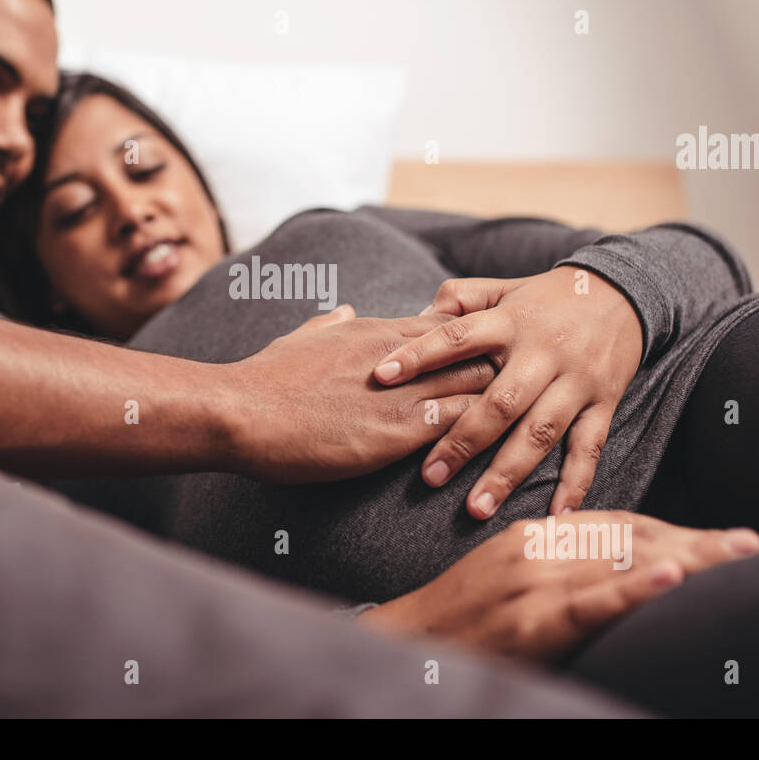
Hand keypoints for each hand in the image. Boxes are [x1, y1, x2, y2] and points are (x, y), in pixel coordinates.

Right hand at [225, 305, 497, 483]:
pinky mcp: (397, 432)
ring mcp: (401, 393)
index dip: (470, 345)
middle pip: (475, 350)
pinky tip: (493, 449)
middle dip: (498, 370)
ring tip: (517, 421)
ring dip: (497, 403)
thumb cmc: (264, 377)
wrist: (241, 411)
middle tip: (517, 391)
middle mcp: (399, 356)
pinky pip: (459, 424)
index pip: (447, 327)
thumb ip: (328, 324)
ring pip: (477, 384)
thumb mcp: (301, 337)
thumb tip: (343, 310)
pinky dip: (480, 434)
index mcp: (375, 330)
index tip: (484, 362)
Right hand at [359, 511, 758, 662]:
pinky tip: (671, 577)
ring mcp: (532, 583)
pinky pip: (590, 602)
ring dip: (687, 559)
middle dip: (695, 542)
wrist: (408, 644)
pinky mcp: (530, 622)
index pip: (619, 524)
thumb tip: (614, 566)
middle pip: (632, 538)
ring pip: (622, 562)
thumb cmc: (461, 618)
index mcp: (534, 535)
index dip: (673, 530)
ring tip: (737, 555)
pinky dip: (633, 589)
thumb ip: (555, 564)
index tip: (718, 539)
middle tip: (750, 543)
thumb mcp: (507, 576)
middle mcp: (537, 548)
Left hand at [371, 268, 643, 518]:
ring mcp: (576, 381)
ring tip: (476, 509)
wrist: (625, 292)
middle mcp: (543, 353)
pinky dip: (575, 485)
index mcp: (510, 321)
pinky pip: (589, 448)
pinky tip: (555, 517)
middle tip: (430, 477)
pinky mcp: (604, 403)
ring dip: (507, 474)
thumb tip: (414, 317)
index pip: (458, 336)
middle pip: (500, 402)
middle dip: (463, 442)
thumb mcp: (504, 287)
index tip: (381, 376)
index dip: (419, 355)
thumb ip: (459, 298)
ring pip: (539, 433)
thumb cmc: (546, 297)